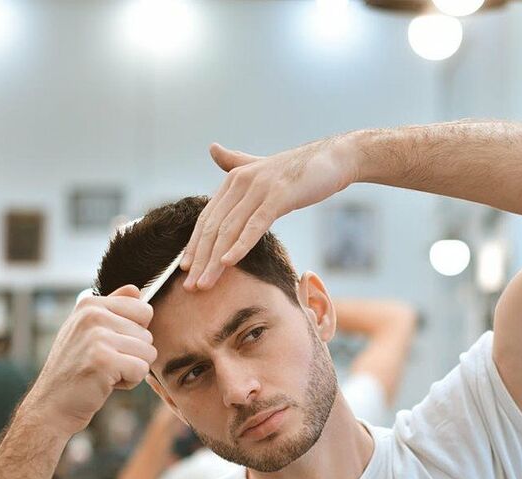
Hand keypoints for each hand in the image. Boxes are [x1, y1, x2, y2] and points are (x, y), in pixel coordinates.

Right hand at [19, 285, 156, 437]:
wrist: (52, 404)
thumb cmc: (75, 368)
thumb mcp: (89, 331)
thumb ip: (113, 308)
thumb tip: (137, 289)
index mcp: (90, 304)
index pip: (144, 310)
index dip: (134, 334)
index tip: (109, 345)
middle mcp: (92, 315)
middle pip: (148, 334)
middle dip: (133, 354)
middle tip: (104, 363)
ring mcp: (97, 336)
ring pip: (148, 352)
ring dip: (131, 369)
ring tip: (105, 372)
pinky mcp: (103, 360)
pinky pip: (141, 370)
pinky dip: (129, 382)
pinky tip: (106, 383)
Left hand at [180, 134, 359, 290]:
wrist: (336, 159)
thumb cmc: (302, 170)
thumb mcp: (263, 166)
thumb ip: (235, 162)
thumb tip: (212, 148)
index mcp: (234, 179)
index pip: (207, 218)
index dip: (195, 244)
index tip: (185, 269)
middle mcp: (241, 182)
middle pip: (214, 227)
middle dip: (200, 260)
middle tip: (190, 286)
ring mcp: (259, 188)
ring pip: (230, 230)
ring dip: (214, 260)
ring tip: (204, 284)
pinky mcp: (279, 196)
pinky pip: (255, 225)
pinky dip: (239, 245)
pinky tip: (228, 263)